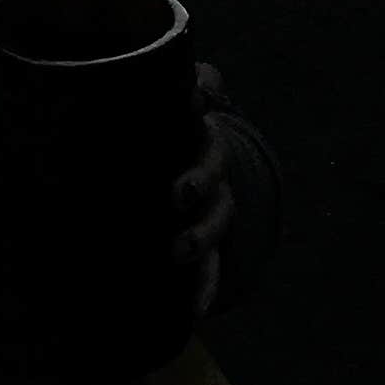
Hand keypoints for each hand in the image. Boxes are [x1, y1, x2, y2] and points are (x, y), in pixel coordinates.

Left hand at [178, 81, 256, 309]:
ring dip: (199, 240)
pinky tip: (195, 312)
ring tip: (179, 252)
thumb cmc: (170, 139)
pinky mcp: (204, 247)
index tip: (190, 109)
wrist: (191, 172)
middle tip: (178, 195)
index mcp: (202, 144)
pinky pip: (210, 271)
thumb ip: (183, 89)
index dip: (199, 114)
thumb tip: (197, 73)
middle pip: (213, 181)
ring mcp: (212, 216)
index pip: (205, 130)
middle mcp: (213, 181)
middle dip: (198, 187)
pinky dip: (204, 290)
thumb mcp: (169, 110)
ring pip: (214, 228)